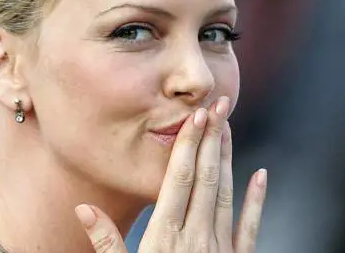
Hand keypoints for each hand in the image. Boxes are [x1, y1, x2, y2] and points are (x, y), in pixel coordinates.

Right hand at [74, 96, 267, 251]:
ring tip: (229, 128)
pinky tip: (262, 175)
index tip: (195, 117)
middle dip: (211, 140)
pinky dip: (257, 200)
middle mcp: (196, 237)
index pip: (179, 180)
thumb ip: (106, 243)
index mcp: (165, 237)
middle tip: (219, 105)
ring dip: (228, 159)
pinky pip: (251, 227)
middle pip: (206, 179)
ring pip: (228, 194)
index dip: (188, 146)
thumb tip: (83, 209)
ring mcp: (221, 250)